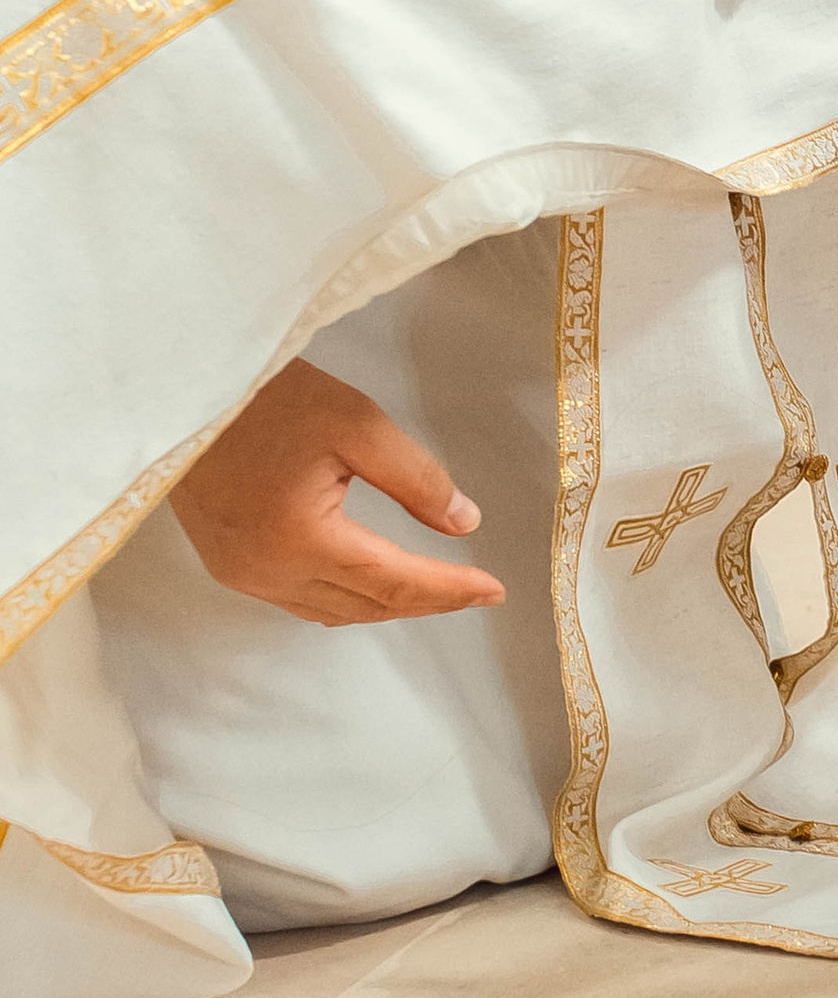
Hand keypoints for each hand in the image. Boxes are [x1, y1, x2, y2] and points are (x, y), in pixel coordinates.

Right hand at [168, 361, 504, 628]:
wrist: (184, 387)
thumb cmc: (269, 397)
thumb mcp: (357, 424)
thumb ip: (417, 479)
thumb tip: (464, 523)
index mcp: (301, 541)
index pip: (394, 583)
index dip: (448, 590)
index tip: (494, 590)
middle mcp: (267, 572)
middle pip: (365, 606)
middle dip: (424, 602)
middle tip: (473, 589)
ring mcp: (240, 573)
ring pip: (330, 610)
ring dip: (384, 604)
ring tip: (432, 588)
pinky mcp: (225, 562)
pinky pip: (297, 599)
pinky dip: (343, 597)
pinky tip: (368, 580)